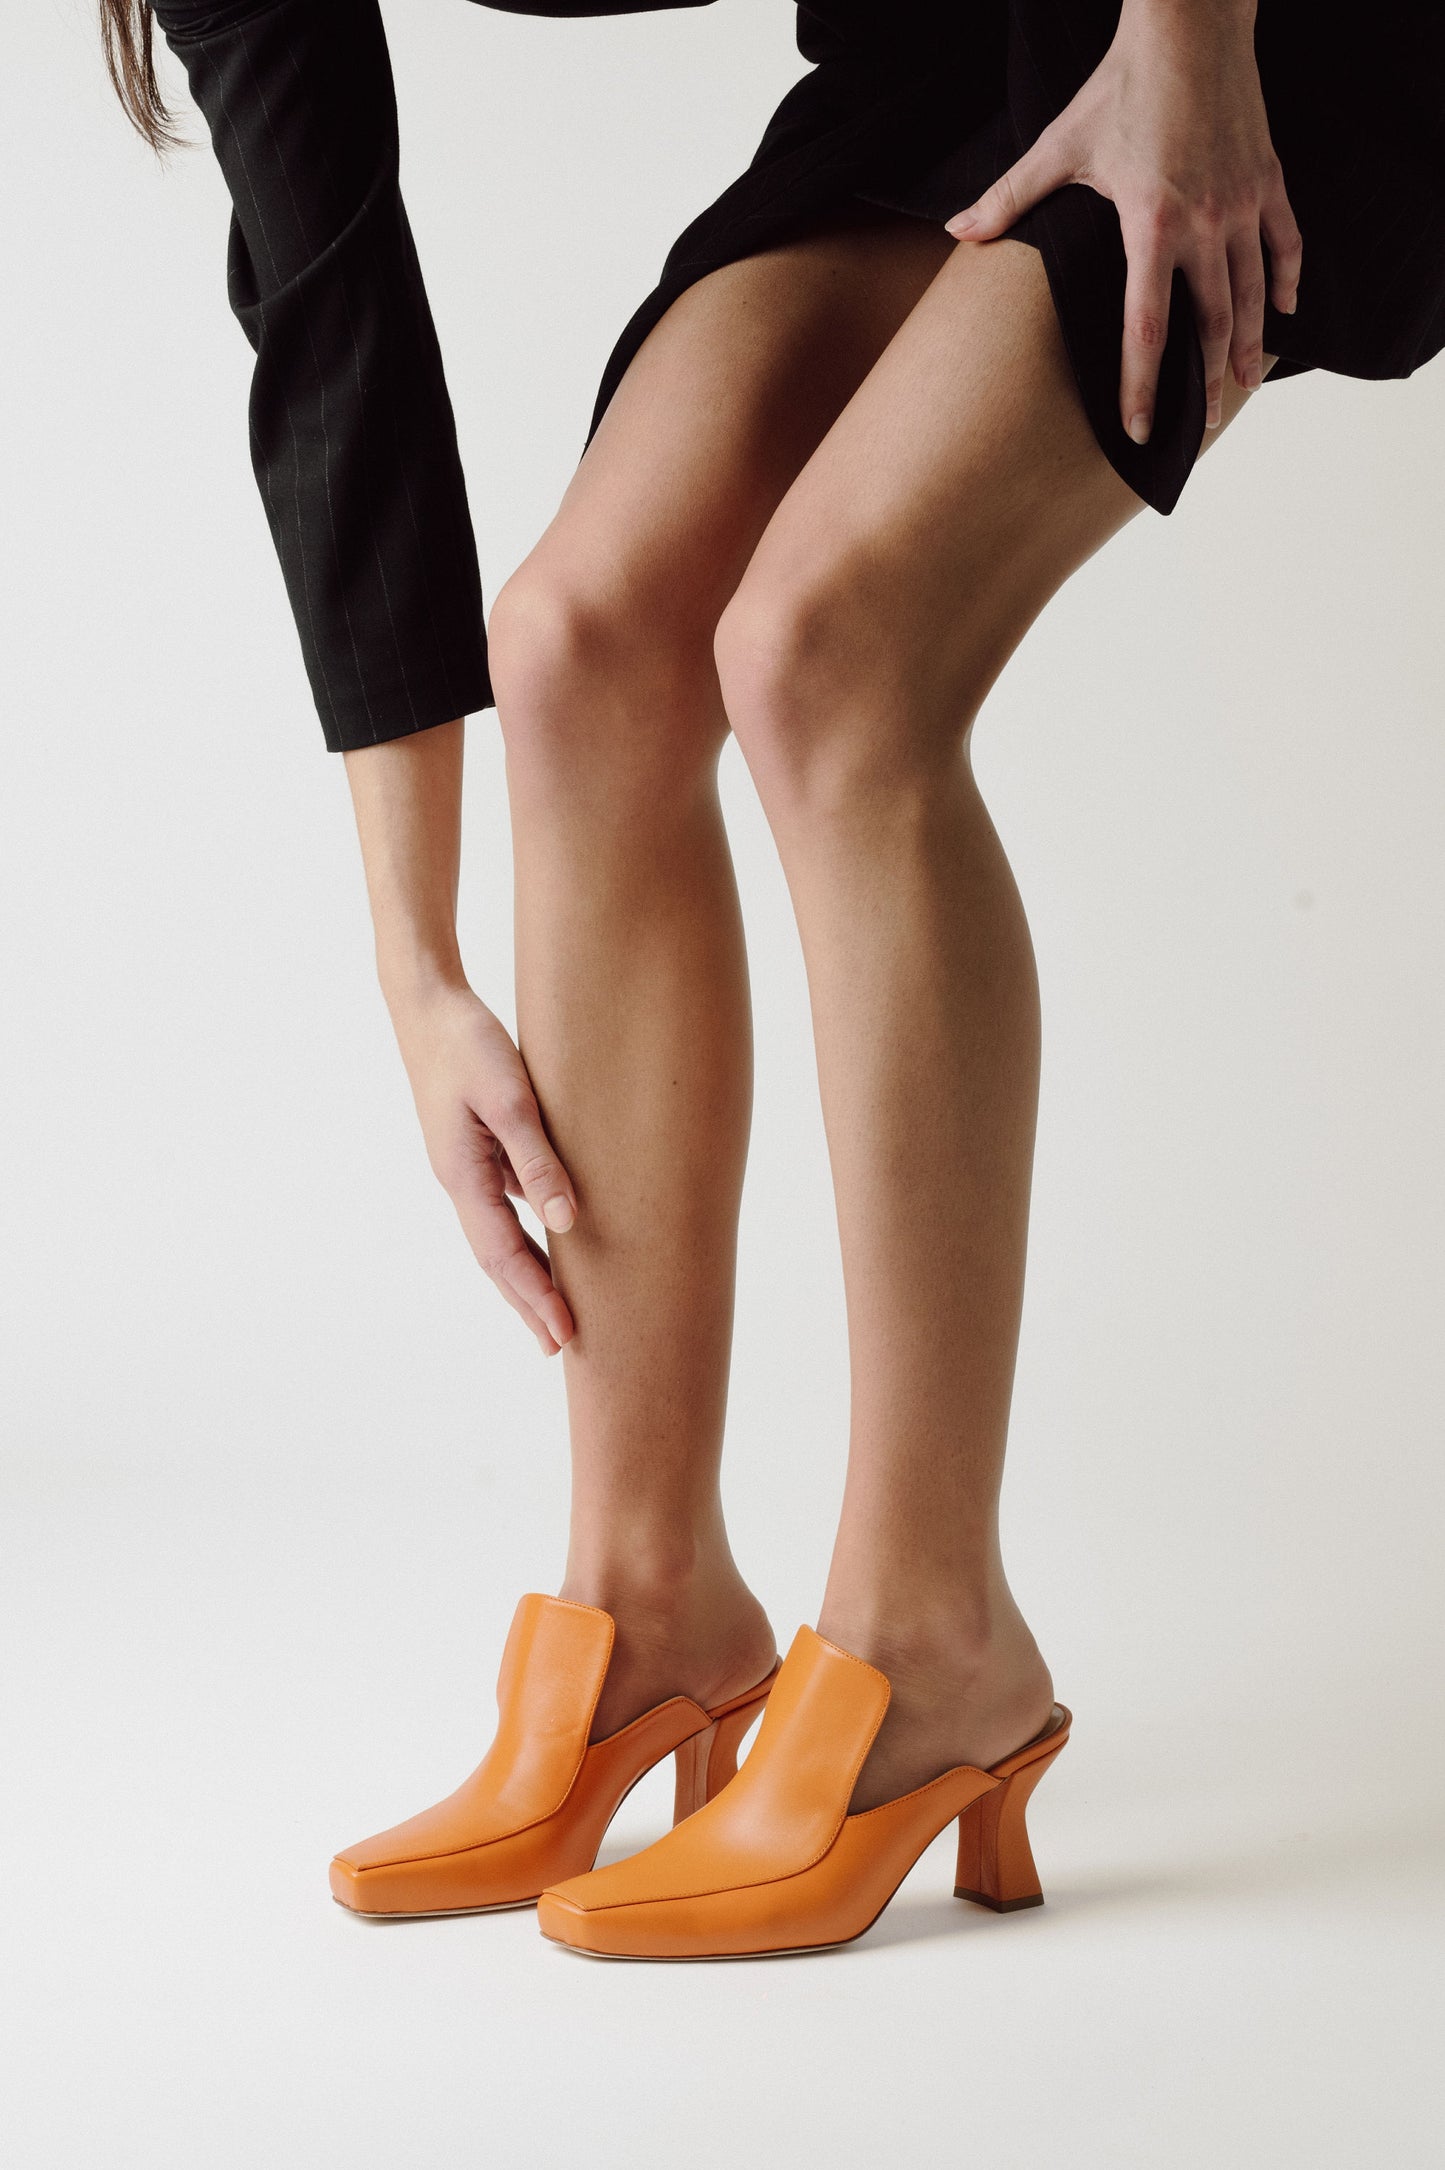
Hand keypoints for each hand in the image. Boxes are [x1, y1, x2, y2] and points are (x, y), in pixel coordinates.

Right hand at [389, 981, 577, 1355]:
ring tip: (555, 1308)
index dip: (535, 1296)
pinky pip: (504, 1204)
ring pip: (499, 1234)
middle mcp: (459, 1180)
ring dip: (527, 1273)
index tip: (564, 1334)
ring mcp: (464, 1165)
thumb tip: (566, 1221)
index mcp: (462, 1175)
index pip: (504, 1254)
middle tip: (560, 1346)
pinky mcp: (474, 1147)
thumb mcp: (511, 1098)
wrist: (426, 1003)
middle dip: (527, 1302)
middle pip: (496, 1258)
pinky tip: (551, 1239)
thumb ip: (537, 1159)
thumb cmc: (468, 1043)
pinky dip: (526, 1232)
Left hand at [946, 0, 1300, 442]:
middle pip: (1210, 324)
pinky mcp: (1268, 179)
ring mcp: (1243, 203)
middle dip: (1207, 381)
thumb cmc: (1121, 86)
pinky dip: (1284, 280)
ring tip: (1243, 387)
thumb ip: (1009, 198)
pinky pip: (1285, 243)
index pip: (1146, 328)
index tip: (1139, 429)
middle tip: (1202, 425)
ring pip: (1251, 294)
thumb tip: (956, 233)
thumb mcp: (1059, 146)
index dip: (1141, 386)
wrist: (1191, 26)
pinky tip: (1280, 313)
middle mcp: (1205, 223)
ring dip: (1248, 346)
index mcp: (1152, 224)